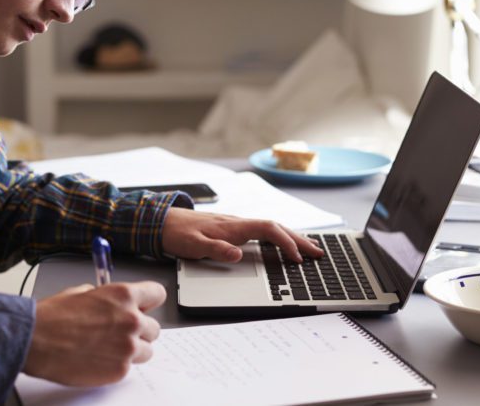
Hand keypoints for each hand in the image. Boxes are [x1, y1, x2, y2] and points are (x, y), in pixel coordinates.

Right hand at [24, 281, 165, 385]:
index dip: (148, 302)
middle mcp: (131, 320)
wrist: (36, 341)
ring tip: (108, 348)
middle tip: (120, 332)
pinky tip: (97, 359)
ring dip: (132, 350)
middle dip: (139, 330)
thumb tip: (115, 303)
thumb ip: (108, 298)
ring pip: (146, 350)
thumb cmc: (53, 317)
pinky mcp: (120, 370)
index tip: (143, 307)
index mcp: (124, 296)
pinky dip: (116, 365)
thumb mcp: (83, 293)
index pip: (158, 294)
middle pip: (154, 327)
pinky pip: (128, 368)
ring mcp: (128, 347)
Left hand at [161, 207, 324, 262]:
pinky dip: (278, 238)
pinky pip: (262, 232)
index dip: (285, 242)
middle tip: (318, 252)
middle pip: (275, 228)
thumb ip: (215, 249)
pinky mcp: (232, 229)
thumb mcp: (193, 245)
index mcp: (233, 226)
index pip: (268, 229)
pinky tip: (282, 244)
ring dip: (291, 238)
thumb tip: (237, 254)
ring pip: (271, 229)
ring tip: (308, 248)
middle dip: (298, 239)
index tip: (297, 257)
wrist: (161, 221)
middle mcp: (238, 223)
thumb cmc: (176, 233)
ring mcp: (236, 225)